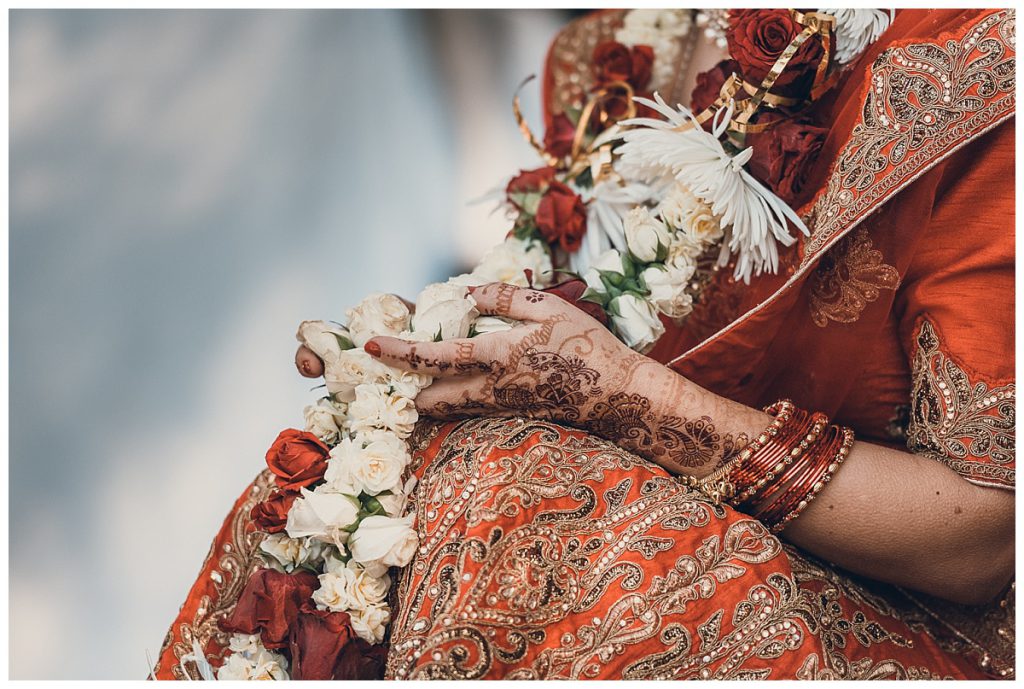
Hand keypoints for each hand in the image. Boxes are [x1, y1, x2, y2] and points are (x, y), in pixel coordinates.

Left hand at [365, 283, 741, 472]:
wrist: (618, 395)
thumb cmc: (587, 345)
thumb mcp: (549, 308)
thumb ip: (504, 298)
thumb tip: (467, 293)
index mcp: (495, 356)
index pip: (433, 356)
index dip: (398, 351)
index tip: (369, 346)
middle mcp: (489, 388)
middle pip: (429, 398)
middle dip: (407, 388)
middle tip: (393, 370)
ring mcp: (500, 407)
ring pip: (448, 408)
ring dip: (428, 394)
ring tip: (417, 375)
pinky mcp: (512, 416)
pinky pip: (469, 410)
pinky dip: (454, 397)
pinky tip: (459, 381)